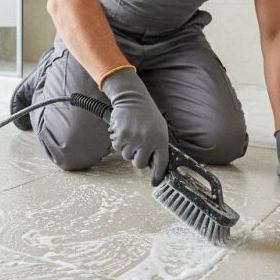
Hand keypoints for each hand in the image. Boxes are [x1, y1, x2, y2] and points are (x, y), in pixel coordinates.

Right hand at [101, 68, 168, 185]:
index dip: (158, 174)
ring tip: (131, 134)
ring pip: (127, 156)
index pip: (161, 163)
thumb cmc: (147, 114)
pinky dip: (119, 143)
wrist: (132, 98)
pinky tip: (123, 132)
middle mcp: (148, 141)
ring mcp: (133, 139)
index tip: (155, 181)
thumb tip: (154, 164)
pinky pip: (118, 149)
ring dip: (128, 148)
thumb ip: (158, 145)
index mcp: (161, 139)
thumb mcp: (159, 128)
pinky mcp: (120, 136)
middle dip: (138, 158)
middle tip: (138, 147)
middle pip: (139, 164)